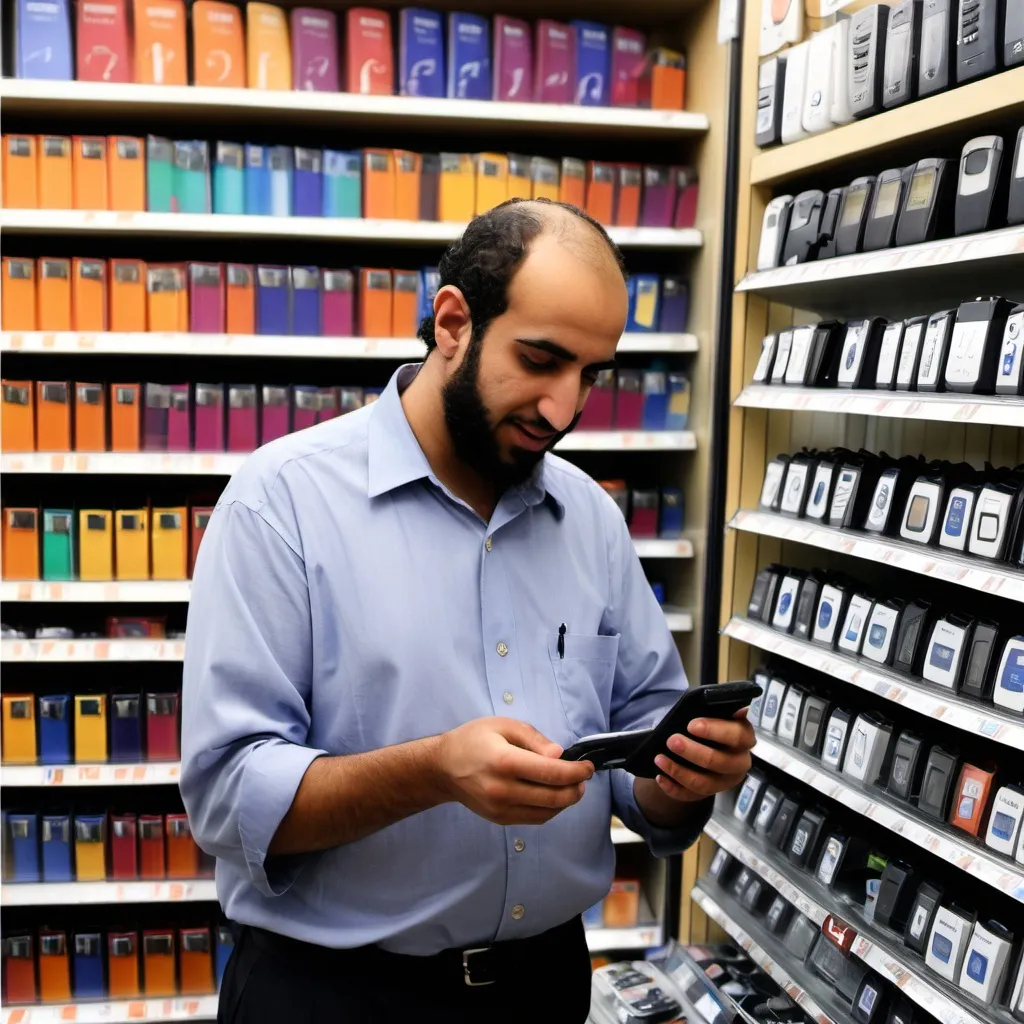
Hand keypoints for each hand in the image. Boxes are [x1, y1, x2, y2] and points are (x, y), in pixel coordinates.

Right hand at [438, 717, 593, 825]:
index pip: (551, 772)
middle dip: (576, 789)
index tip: (588, 767)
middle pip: (553, 797)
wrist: (443, 768)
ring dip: (566, 801)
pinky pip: (535, 818)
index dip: (576, 772)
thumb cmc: (473, 740)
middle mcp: (502, 789)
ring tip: (571, 786)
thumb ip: (534, 739)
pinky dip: (551, 809)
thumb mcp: (503, 725)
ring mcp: (500, 808)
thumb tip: (559, 755)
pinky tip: (554, 796)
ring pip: (547, 812)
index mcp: (504, 761)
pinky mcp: (500, 819)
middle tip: (583, 779)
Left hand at [652, 712, 756, 803]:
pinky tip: (660, 777)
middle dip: (692, 751)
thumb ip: (712, 710)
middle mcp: (739, 762)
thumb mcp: (711, 713)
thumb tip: (706, 702)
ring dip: (679, 771)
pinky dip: (674, 788)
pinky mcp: (711, 794)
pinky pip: (692, 796)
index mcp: (743, 737)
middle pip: (719, 762)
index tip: (691, 725)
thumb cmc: (708, 725)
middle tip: (672, 741)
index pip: (737, 735)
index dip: (715, 731)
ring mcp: (726, 781)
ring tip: (660, 759)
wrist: (702, 743)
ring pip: (705, 783)